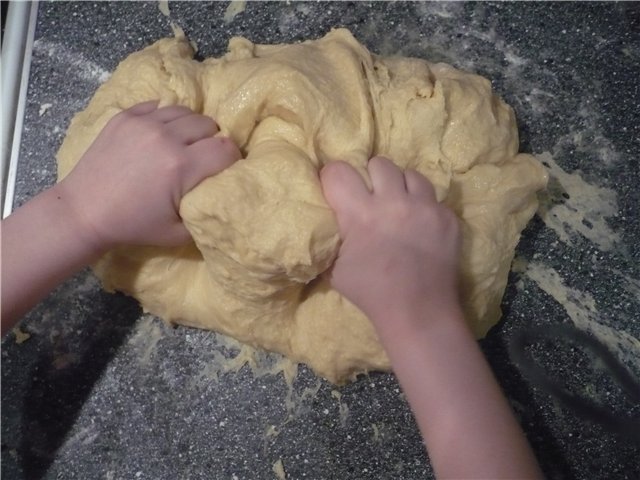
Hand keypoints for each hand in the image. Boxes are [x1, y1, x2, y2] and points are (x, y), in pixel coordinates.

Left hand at [55, 101, 240, 252]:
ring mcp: (143, 123)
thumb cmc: (134, 225)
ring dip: (191, 127)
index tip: (224, 169)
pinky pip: (160, 105)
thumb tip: (227, 198)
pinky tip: (161, 135)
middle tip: (202, 158)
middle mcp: (165, 138)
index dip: (232, 159)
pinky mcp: (125, 116)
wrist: (84, 211)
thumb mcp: (178, 233)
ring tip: (183, 144)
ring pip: (186, 111)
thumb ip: (207, 213)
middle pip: (209, 124)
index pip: (226, 148)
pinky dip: (167, 118)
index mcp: (181, 167)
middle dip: (212, 140)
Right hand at [320, 156, 460, 330]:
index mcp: (361, 214)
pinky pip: (433, 197)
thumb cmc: (371, 292)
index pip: (338, 171)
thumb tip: (326, 218)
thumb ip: (330, 236)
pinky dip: (423, 206)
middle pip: (378, 163)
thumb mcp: (334, 268)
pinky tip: (419, 224)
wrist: (418, 311)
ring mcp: (425, 208)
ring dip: (400, 186)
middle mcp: (394, 203)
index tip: (337, 190)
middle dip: (371, 177)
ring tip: (398, 205)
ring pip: (409, 173)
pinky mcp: (448, 217)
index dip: (333, 178)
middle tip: (371, 197)